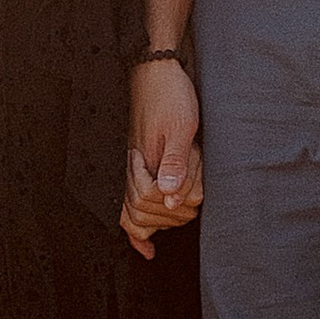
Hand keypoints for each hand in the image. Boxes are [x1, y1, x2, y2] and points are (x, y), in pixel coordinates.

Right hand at [121, 52, 201, 258]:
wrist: (155, 70)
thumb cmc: (170, 94)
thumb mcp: (181, 126)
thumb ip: (176, 163)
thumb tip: (171, 199)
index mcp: (139, 160)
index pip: (151, 203)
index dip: (175, 204)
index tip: (193, 194)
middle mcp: (128, 168)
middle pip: (140, 215)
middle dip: (169, 215)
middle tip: (193, 200)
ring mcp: (128, 169)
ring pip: (131, 216)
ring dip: (157, 222)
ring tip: (183, 211)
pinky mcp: (133, 167)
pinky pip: (126, 206)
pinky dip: (135, 231)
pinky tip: (146, 248)